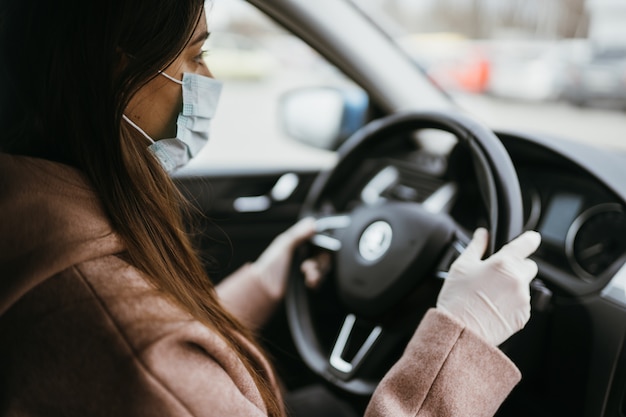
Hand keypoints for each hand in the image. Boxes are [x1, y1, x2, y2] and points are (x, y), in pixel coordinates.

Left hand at [250, 217, 329, 300]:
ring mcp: (308, 268)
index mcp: (301, 243)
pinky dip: (316, 281)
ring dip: (318, 272)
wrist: (265, 286)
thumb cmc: (271, 264)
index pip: (320, 241)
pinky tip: (309, 282)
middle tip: (308, 266)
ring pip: (323, 268)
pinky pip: (320, 280)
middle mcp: (306, 254)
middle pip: (324, 256)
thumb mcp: (284, 245)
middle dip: (319, 262)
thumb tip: (312, 223)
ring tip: (308, 276)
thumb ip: (298, 234)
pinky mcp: (307, 281)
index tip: (321, 250)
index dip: (324, 246)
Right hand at [436, 227, 540, 345]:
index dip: (529, 239)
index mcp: (503, 263)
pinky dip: (512, 304)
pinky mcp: (524, 316)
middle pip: (528, 266)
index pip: (527, 244)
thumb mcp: (461, 266)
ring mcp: (523, 299)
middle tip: (496, 275)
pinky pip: (522, 304)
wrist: (460, 330)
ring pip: (524, 286)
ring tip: (491, 295)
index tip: (531, 239)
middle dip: (517, 267)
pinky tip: (494, 307)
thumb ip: (476, 246)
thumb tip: (482, 234)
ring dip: (513, 287)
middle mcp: (517, 279)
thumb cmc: (457, 299)